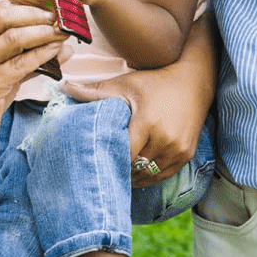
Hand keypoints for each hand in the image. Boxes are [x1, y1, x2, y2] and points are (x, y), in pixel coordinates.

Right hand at [0, 2, 63, 151]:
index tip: (50, 9)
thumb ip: (30, 56)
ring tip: (62, 32)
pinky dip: (41, 55)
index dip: (27, 6)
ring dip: (43, 33)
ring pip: (14, 39)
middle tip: (59, 17)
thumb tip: (63, 45)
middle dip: (36, 15)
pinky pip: (20, 64)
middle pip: (5, 18)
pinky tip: (55, 51)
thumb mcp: (1, 69)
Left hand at [63, 14, 214, 186]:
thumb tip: (62, 86)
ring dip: (134, 177)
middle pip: (135, 168)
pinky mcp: (187, 154)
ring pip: (149, 175)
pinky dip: (149, 176)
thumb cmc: (155, 81)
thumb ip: (94, 90)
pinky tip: (136, 174)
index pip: (123, 155)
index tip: (95, 163)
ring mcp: (179, 149)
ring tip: (117, 176)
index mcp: (147, 123)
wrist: (195, 80)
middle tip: (101, 174)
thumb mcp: (125, 83)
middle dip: (119, 171)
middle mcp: (166, 139)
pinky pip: (164, 175)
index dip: (109, 161)